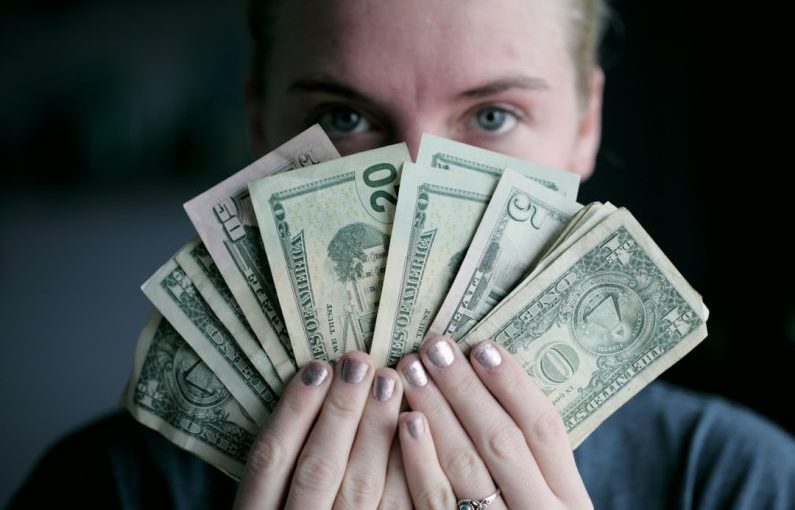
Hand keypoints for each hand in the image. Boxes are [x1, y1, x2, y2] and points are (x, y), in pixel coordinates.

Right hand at [233, 351, 409, 509]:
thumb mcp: (272, 504)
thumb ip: (286, 465)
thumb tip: (318, 386)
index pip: (270, 460)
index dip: (293, 411)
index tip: (317, 367)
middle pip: (318, 468)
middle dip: (341, 411)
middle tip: (360, 362)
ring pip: (360, 489)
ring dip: (376, 432)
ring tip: (391, 382)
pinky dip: (406, 470)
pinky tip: (415, 429)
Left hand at [396, 335, 592, 509]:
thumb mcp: (551, 502)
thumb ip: (532, 462)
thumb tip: (493, 384)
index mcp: (570, 499)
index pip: (545, 430)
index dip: (513, 384)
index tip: (482, 346)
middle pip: (502, 441)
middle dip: (465, 389)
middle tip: (435, 346)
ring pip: (467, 468)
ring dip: (437, 413)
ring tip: (412, 371)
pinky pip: (436, 501)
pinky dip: (420, 461)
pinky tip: (406, 423)